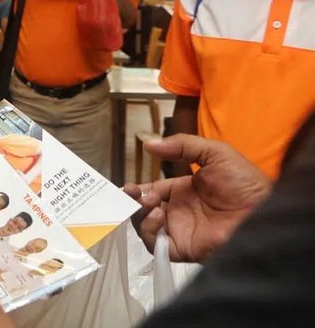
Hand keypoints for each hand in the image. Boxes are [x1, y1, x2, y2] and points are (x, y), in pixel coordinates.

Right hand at [123, 135, 270, 262]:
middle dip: (133, 201)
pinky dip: (149, 231)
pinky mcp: (182, 247)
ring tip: (152, 203)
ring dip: (140, 214)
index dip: (137, 190)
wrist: (262, 213)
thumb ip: (182, 145)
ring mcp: (179, 230)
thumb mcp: (214, 153)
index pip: (151, 191)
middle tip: (134, 194)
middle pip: (143, 210)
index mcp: (182, 191)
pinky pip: (156, 244)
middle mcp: (178, 212)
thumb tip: (147, 144)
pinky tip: (159, 216)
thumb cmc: (242, 182)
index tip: (128, 187)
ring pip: (145, 227)